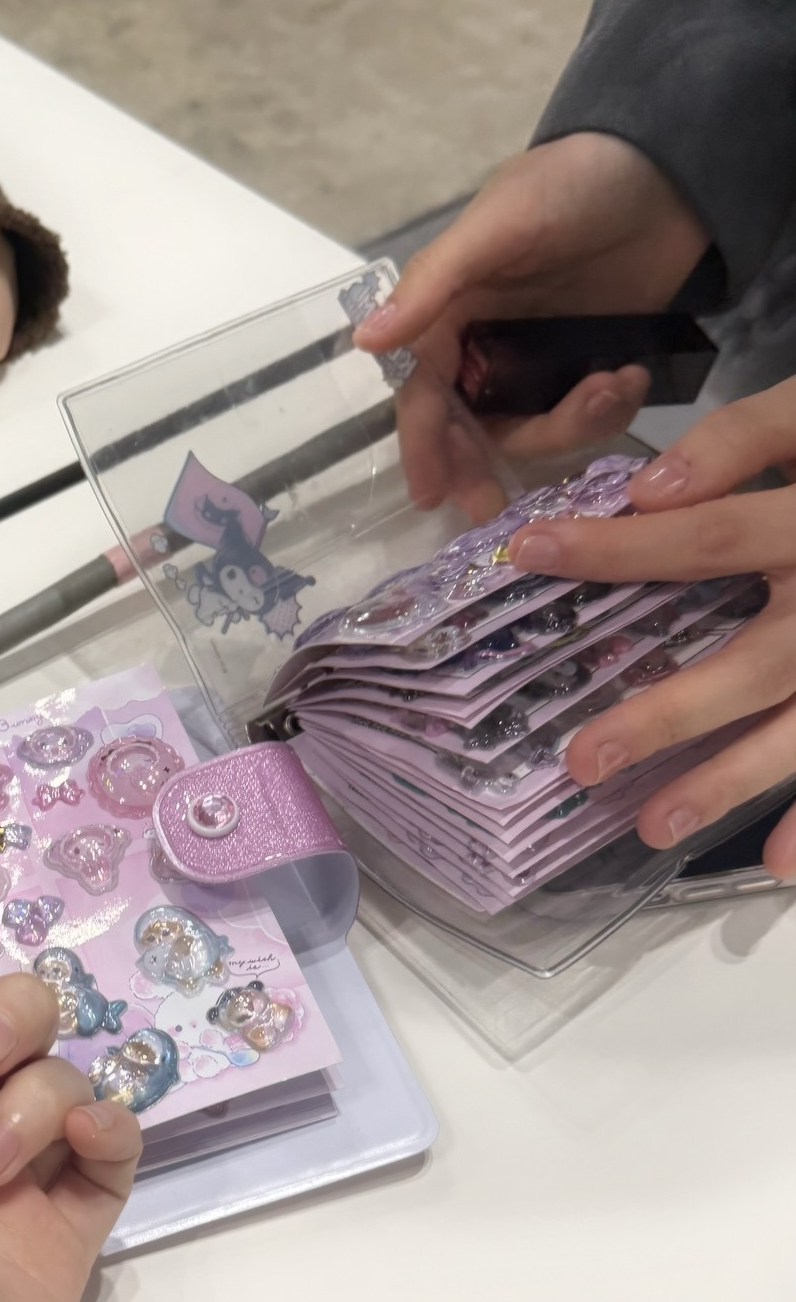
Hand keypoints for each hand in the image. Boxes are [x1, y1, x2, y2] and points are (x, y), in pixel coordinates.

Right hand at [354, 133, 709, 519]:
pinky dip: (605, 409)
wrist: (676, 168)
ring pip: (531, 425)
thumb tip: (364, 342)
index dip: (424, 441)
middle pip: (469, 423)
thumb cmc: (576, 183)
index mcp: (450, 307)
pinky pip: (584, 414)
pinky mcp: (588, 362)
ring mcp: (539, 356)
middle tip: (492, 506)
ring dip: (566, 425)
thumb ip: (434, 284)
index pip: (425, 388)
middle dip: (480, 464)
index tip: (430, 494)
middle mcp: (486, 339)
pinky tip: (629, 376)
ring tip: (610, 388)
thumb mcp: (500, 224)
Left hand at [507, 384, 795, 875]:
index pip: (709, 541)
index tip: (529, 553)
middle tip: (583, 759)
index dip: (620, 548)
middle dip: (670, 717)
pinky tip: (780, 862)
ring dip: (732, 783)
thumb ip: (747, 439)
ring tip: (651, 827)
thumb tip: (652, 488)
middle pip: (754, 666)